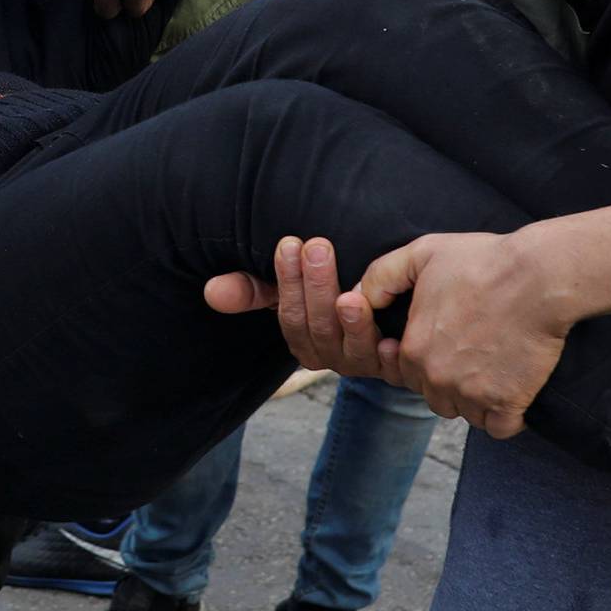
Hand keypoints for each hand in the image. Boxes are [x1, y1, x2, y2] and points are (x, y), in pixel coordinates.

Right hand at [205, 235, 404, 381]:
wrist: (393, 297)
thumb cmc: (331, 290)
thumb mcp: (291, 287)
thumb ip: (252, 289)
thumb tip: (211, 290)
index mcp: (306, 343)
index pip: (289, 317)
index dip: (288, 283)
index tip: (290, 244)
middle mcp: (334, 359)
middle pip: (319, 328)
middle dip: (316, 287)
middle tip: (317, 247)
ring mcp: (366, 362)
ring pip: (353, 347)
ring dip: (352, 319)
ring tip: (352, 292)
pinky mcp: (398, 366)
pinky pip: (392, 365)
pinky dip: (389, 350)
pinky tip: (390, 329)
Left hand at [355, 230, 572, 434]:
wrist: (537, 277)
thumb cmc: (482, 261)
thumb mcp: (422, 254)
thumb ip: (381, 276)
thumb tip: (358, 296)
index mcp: (413, 350)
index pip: (409, 373)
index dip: (429, 359)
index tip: (451, 341)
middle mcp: (437, 378)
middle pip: (436, 397)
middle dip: (451, 381)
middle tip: (475, 351)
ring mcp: (472, 394)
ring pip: (466, 413)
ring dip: (477, 399)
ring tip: (494, 366)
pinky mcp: (506, 403)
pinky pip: (499, 428)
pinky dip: (505, 416)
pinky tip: (512, 391)